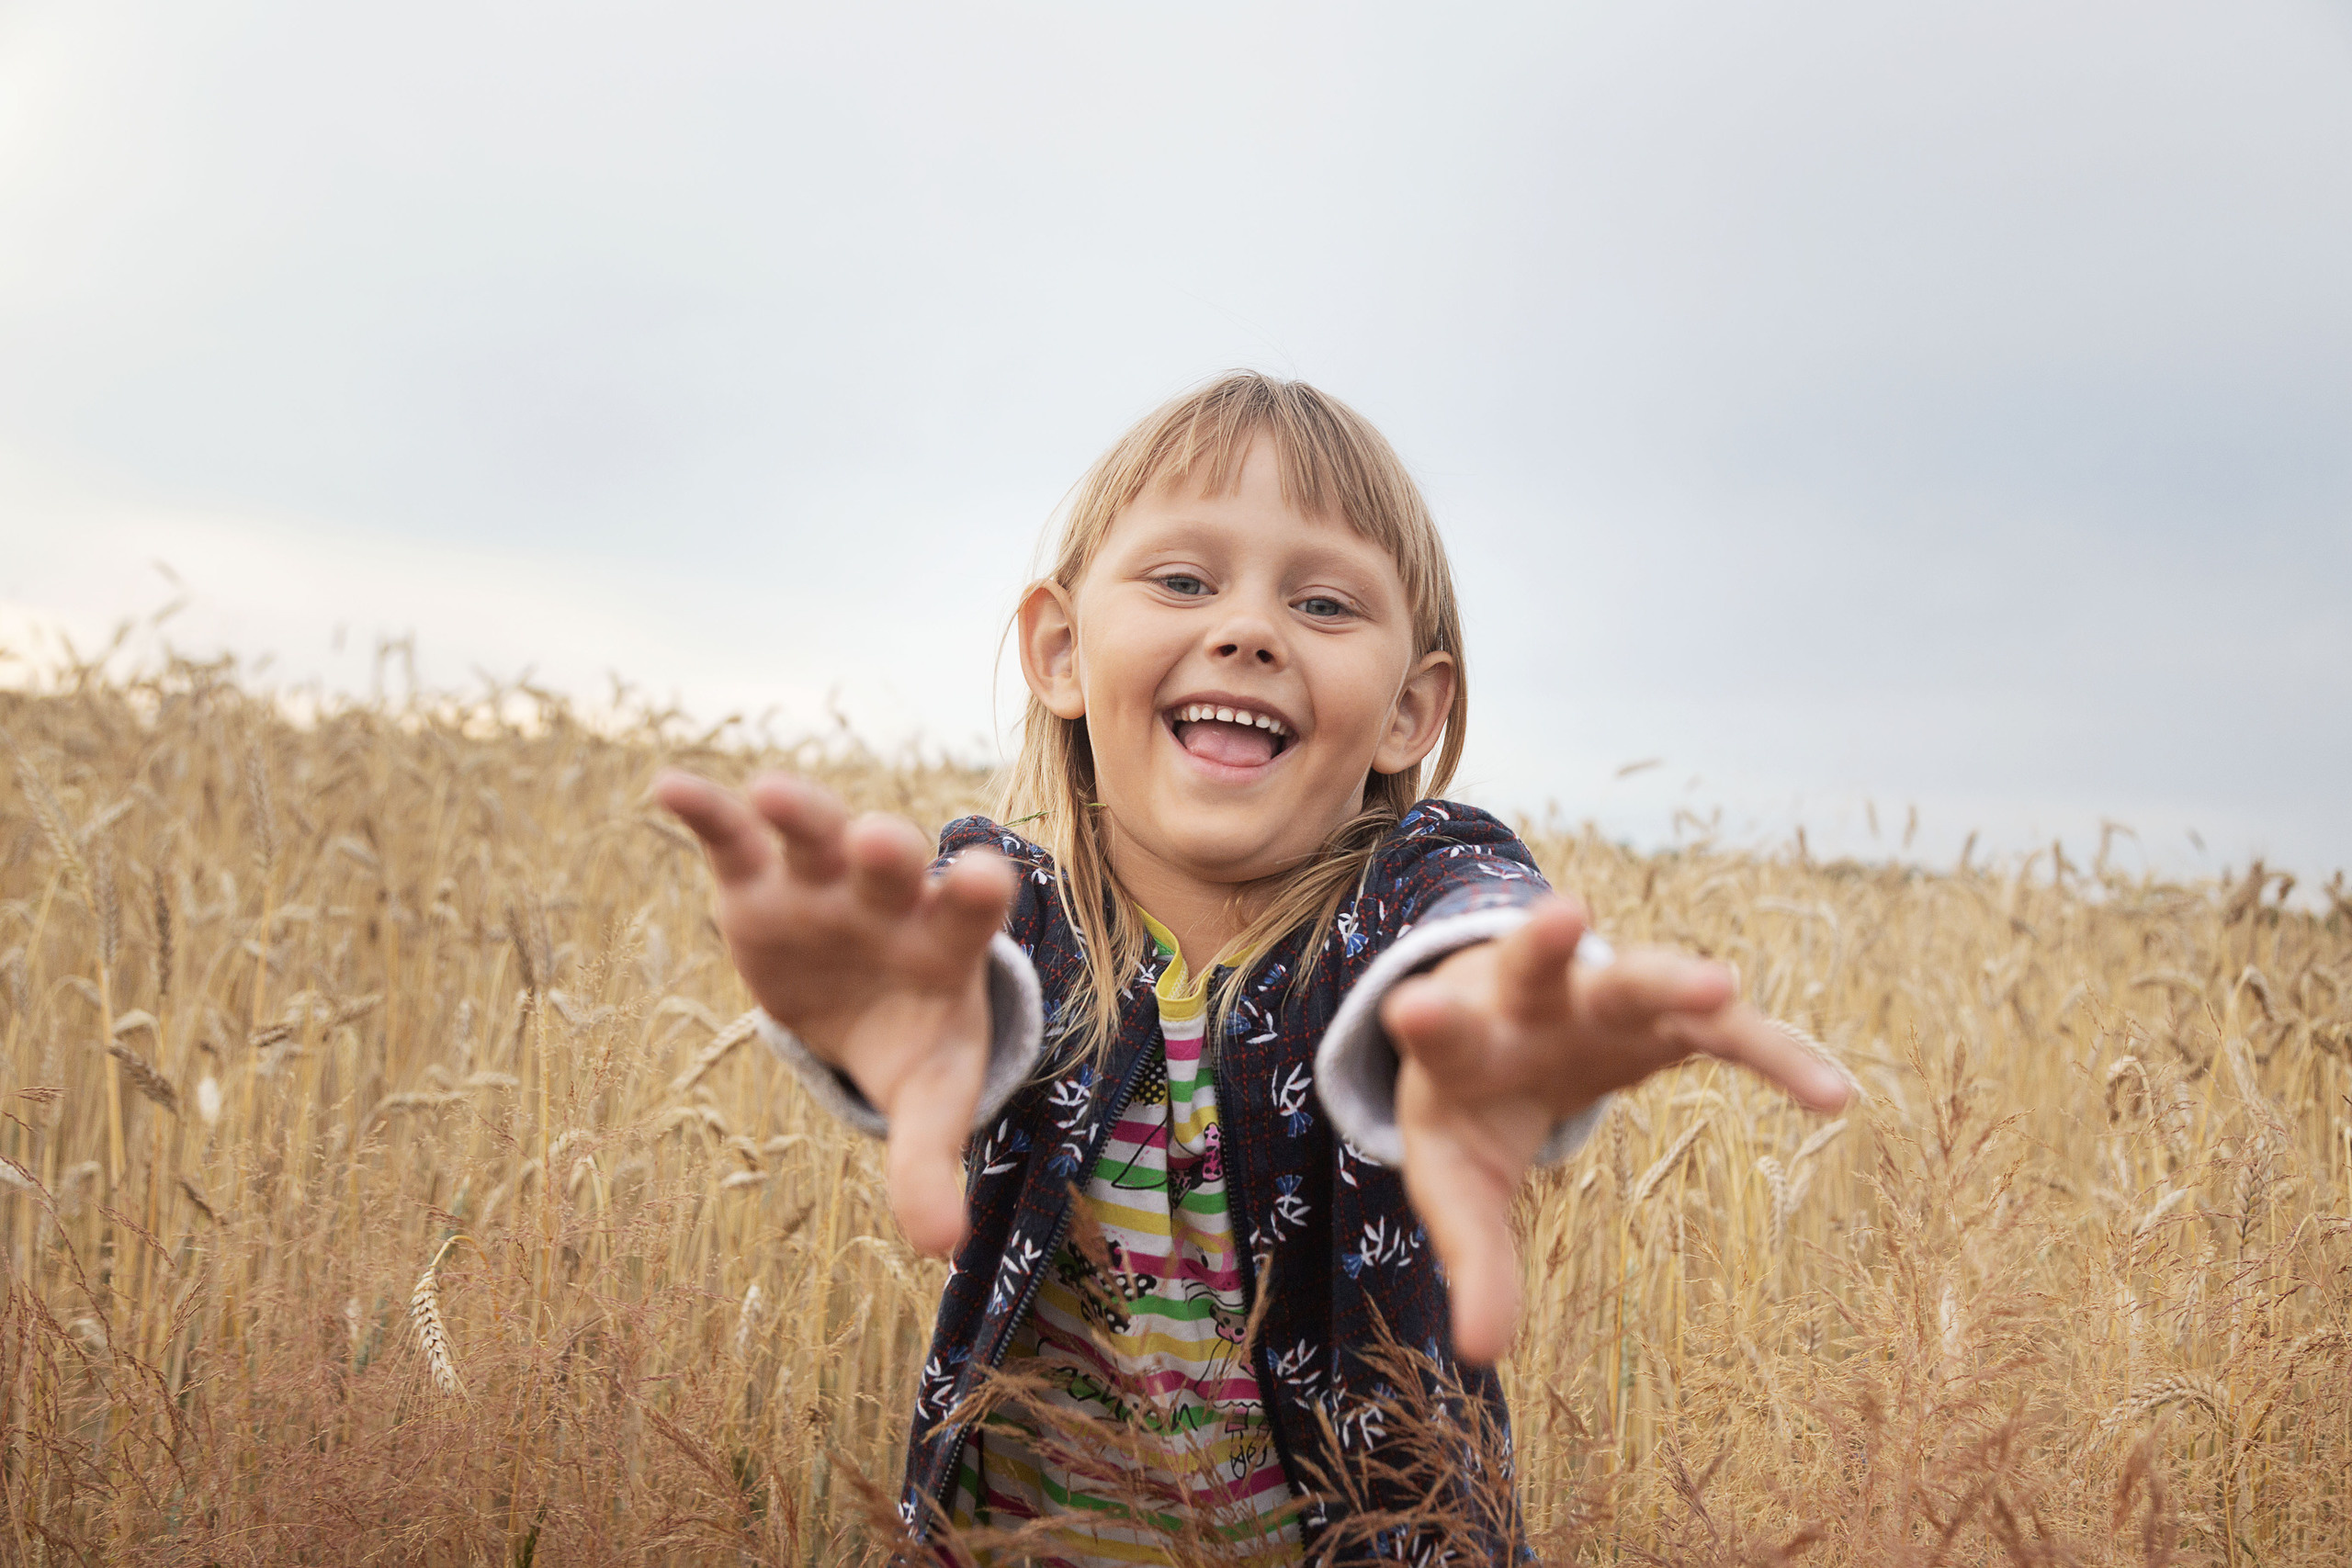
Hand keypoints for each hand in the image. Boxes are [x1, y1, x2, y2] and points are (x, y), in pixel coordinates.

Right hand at [653, 770, 1015, 1256]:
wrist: (864, 1010)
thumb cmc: (911, 1043)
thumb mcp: (926, 1101)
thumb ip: (929, 1162)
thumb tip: (943, 1248)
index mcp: (943, 941)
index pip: (969, 908)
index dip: (973, 889)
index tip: (980, 877)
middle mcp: (887, 897)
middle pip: (890, 859)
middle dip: (884, 848)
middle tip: (882, 840)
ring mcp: (820, 883)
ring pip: (813, 831)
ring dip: (799, 811)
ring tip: (773, 793)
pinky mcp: (756, 884)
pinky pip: (730, 839)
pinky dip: (704, 811)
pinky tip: (667, 787)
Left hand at [1380, 896, 1850, 1363]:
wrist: (1511, 1041)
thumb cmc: (1472, 1113)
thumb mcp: (1460, 1185)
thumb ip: (1474, 1259)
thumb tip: (1485, 1356)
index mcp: (1463, 1043)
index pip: (1441, 1029)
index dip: (1429, 1022)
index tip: (1413, 1012)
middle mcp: (1528, 1001)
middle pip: (1533, 964)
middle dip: (1547, 942)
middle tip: (1565, 916)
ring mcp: (1600, 996)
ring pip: (1639, 975)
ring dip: (1677, 979)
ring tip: (1722, 987)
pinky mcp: (1664, 1011)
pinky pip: (1727, 1031)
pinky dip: (1777, 1055)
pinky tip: (1834, 1095)